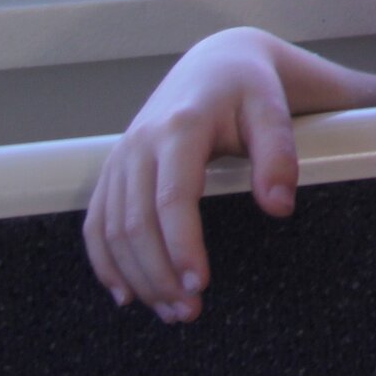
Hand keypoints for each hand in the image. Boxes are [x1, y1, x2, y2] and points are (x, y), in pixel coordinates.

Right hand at [82, 27, 299, 322]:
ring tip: (171, 311)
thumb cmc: (251, 87)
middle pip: (136, 223)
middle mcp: (140, 143)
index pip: (172, 198)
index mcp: (180, 127)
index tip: (200, 284)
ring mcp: (121, 157)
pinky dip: (105, 262)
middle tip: (190, 312)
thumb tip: (278, 207)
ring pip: (111, 230)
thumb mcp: (274, 110)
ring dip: (136, 277)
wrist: (218, 62)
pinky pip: (96, 223)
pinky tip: (127, 294)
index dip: (181, 246)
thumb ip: (279, 155)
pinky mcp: (114, 170)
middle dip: (159, 274)